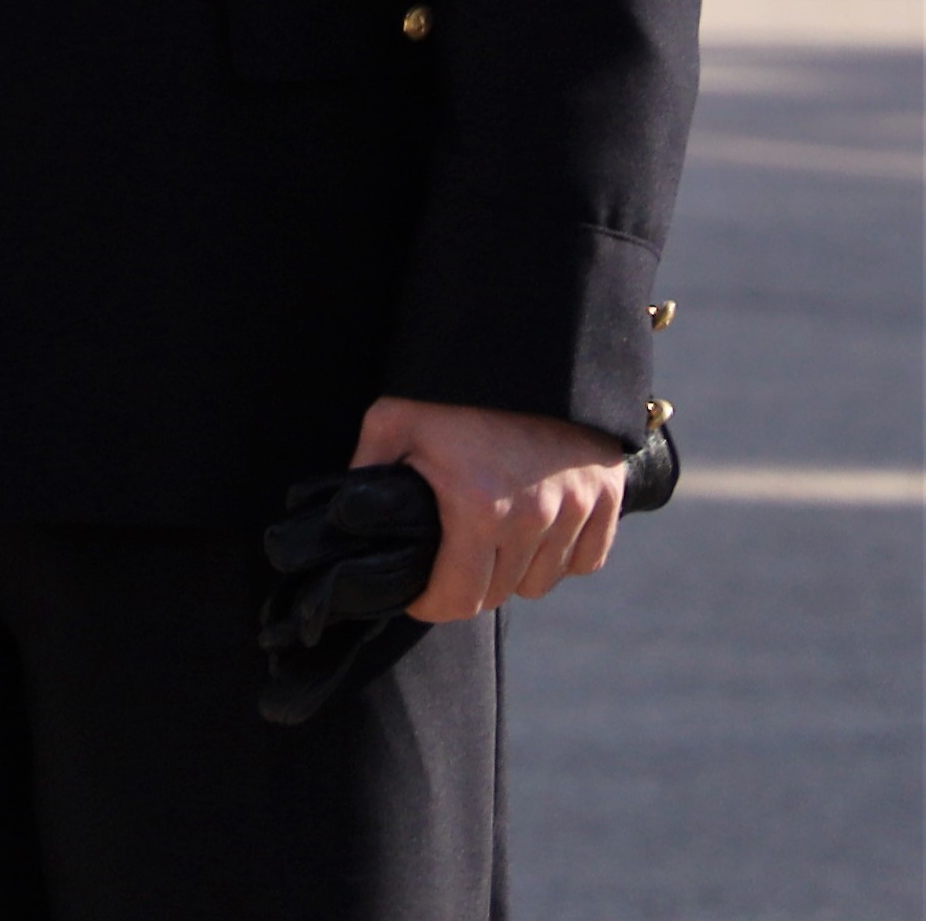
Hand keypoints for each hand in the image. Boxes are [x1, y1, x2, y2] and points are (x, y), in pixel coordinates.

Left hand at [356, 398, 628, 617]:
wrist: (527, 346)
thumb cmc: (451, 387)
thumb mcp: (394, 421)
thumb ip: (368, 473)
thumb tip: (342, 516)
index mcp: (477, 507)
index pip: (458, 596)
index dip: (431, 605)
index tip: (417, 597)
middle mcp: (533, 518)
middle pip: (501, 592)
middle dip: (468, 588)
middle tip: (448, 567)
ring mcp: (576, 509)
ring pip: (543, 581)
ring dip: (514, 574)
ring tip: (489, 547)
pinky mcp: (608, 497)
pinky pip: (587, 560)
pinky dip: (561, 558)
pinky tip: (534, 538)